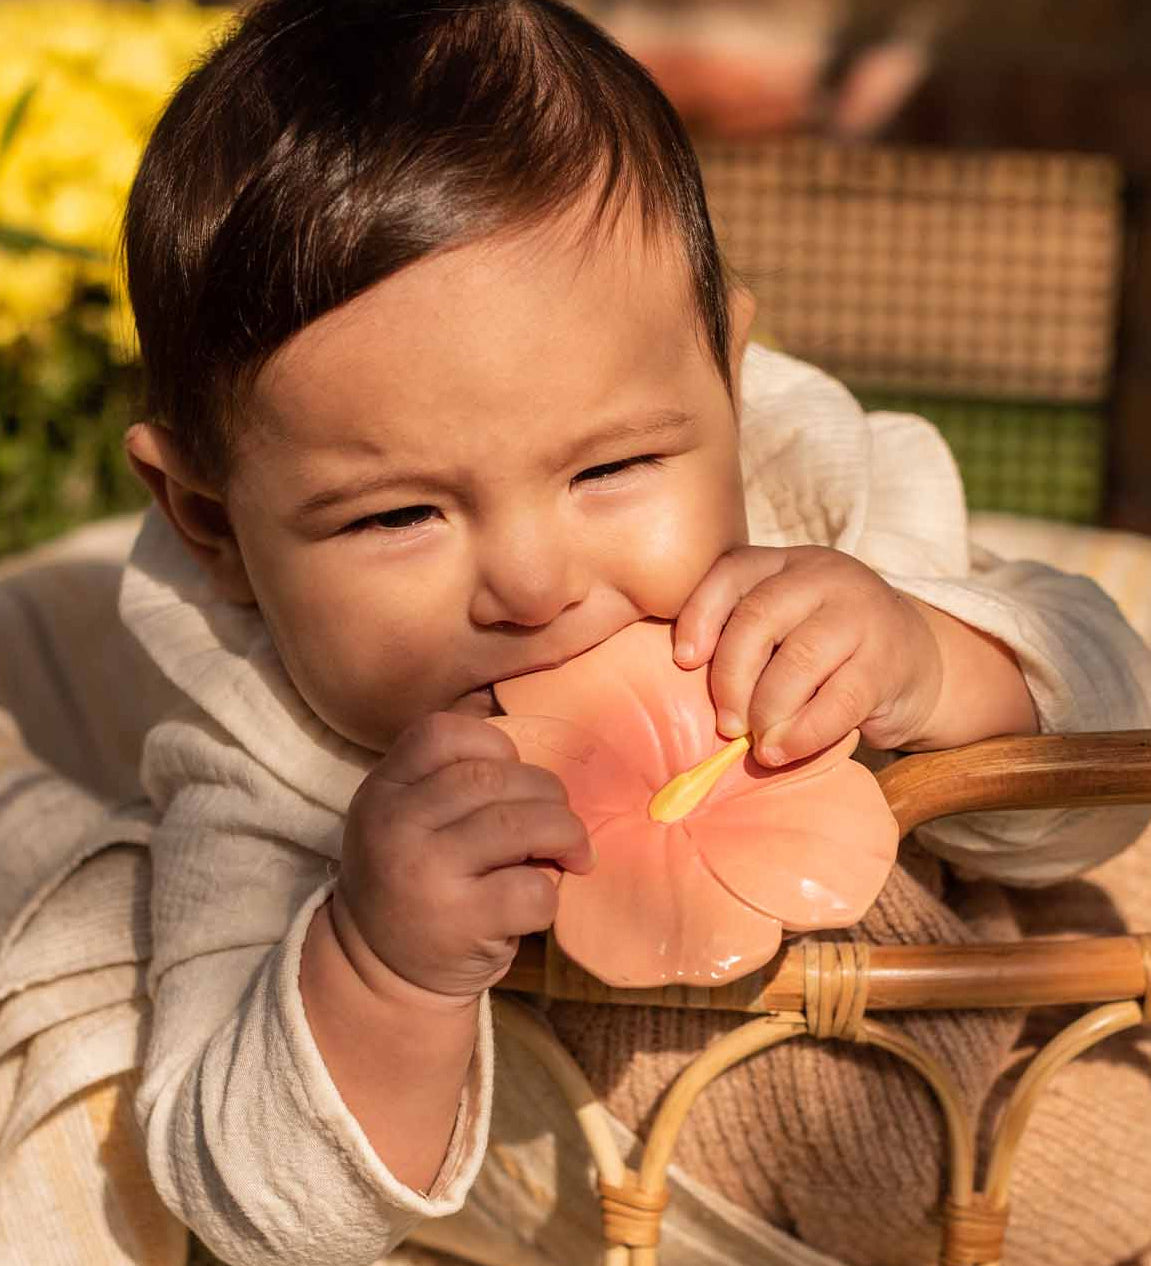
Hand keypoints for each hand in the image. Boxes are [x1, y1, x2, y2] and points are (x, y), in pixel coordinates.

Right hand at [335, 712, 594, 1000]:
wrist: (377, 972)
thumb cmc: (413, 881)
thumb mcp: (404, 819)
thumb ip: (451, 783)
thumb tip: (541, 774)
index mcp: (384, 790)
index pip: (445, 734)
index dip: (495, 746)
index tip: (513, 776)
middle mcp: (397, 825)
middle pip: (494, 777)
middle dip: (547, 793)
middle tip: (558, 821)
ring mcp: (426, 874)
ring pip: (521, 825)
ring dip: (565, 834)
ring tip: (571, 853)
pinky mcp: (461, 922)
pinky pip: (532, 888)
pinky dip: (551, 892)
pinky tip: (537, 901)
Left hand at [673, 545, 943, 765]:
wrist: (918, 662)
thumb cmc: (827, 651)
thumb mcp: (784, 626)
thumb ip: (743, 637)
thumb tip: (683, 686)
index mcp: (786, 563)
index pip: (731, 573)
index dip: (700, 617)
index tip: (685, 662)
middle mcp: (825, 577)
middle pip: (759, 617)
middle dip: (731, 678)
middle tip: (726, 724)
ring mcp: (862, 614)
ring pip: (799, 659)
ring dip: (767, 710)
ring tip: (757, 743)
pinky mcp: (888, 661)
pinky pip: (839, 700)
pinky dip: (803, 732)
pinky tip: (782, 750)